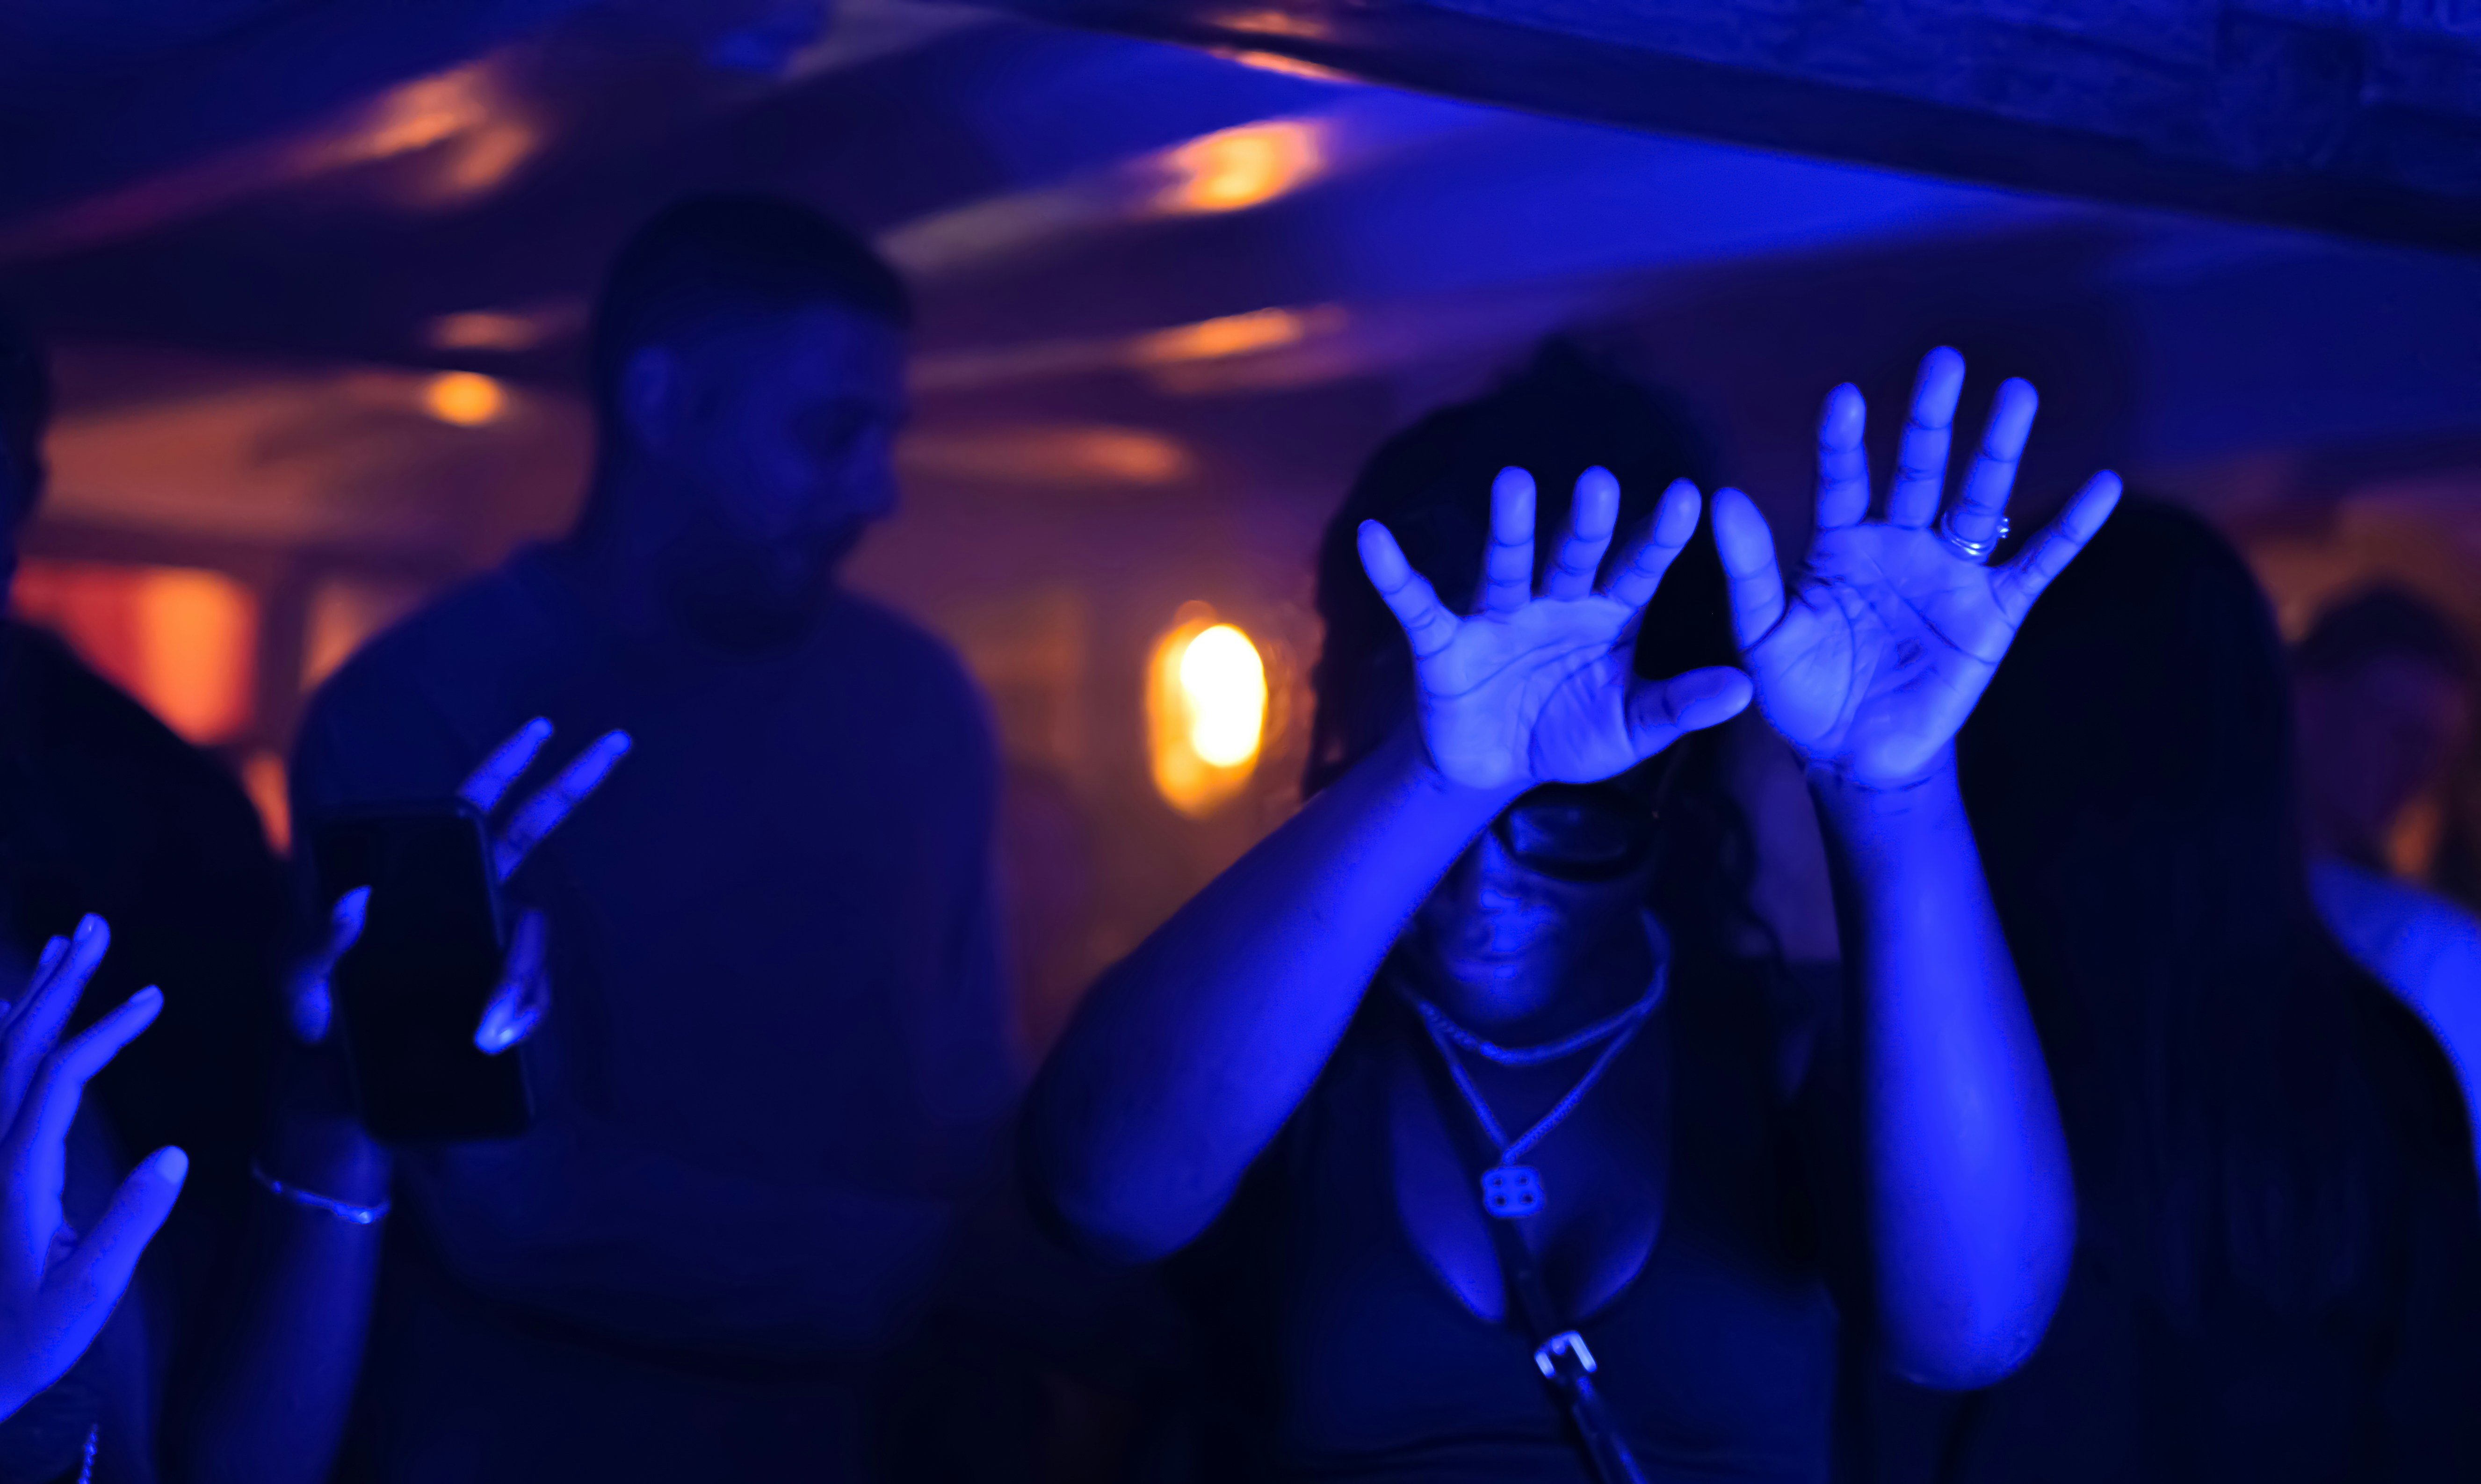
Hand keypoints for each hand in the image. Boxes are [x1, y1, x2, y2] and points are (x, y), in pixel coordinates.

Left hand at [0, 916, 185, 1418]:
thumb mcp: (88, 1295)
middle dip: (57, 984)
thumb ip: (129, 1223)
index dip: (103, 1030)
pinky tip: (19, 1014)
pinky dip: (5, 1040)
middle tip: (92, 927)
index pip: (57, 1078)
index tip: (151, 996)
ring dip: (31, 999)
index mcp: (17, 1174)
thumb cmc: (31, 1337)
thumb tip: (175, 1154)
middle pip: (16, 1048)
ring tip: (64, 949)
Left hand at [289, 719, 629, 1055]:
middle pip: (531, 828)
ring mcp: (489, 941)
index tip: (539, 729)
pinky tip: (499, 1038)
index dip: (503, 766)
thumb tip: (357, 899)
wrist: (338, 1085)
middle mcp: (465, 897)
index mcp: (417, 876)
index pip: (467, 808)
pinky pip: (533, 992)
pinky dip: (522, 1012)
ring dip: (520, 980)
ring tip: (491, 1029)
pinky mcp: (502, 991)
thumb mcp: (296, 978)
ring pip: (531, 937)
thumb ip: (318, 939)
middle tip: (617, 741)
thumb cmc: (312, 1018)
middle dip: (572, 784)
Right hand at [1359, 467, 1754, 791]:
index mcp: (1608, 616)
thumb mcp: (1632, 729)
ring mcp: (1497, 617)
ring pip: (1505, 566)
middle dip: (1586, 522)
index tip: (1688, 497)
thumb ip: (1681, 707)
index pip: (1639, 570)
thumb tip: (1745, 687)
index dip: (1660, 537)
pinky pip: (1418, 604)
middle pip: (1573, 555)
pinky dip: (1395, 574)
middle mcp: (1554, 602)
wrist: (1496, 769)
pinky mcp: (1444, 642)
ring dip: (1508, 528)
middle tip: (1601, 482)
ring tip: (1514, 482)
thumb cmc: (1570, 733)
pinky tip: (1374, 538)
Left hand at [1711, 348, 2121, 787]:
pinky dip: (2072, 528)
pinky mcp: (1993, 612)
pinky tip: (2103, 485)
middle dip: (1930, 419)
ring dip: (1998, 449)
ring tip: (2017, 393)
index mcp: (1840, 545)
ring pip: (1978, 499)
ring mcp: (1950, 573)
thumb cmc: (1802, 693)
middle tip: (1943, 360)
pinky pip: (2038, 563)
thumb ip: (1747, 569)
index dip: (1843, 443)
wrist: (1853, 756)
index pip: (1843, 481)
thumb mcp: (1762, 634)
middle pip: (1919, 469)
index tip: (1845, 397)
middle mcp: (1900, 545)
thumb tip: (1722, 498)